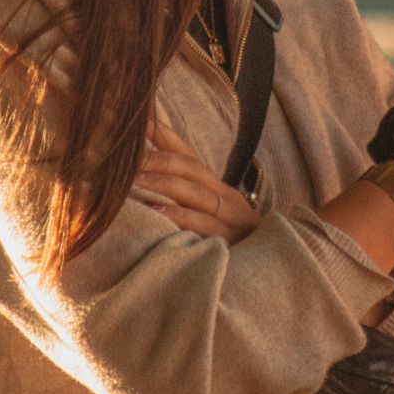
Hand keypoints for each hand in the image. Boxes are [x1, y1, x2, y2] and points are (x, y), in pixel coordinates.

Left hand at [132, 117, 257, 242]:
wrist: (268, 273)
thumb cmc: (226, 245)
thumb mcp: (203, 217)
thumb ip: (178, 198)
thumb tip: (139, 182)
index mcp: (216, 187)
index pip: (186, 153)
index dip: (162, 134)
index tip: (137, 119)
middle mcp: (225, 196)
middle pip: (189, 167)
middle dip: (156, 161)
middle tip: (126, 160)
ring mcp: (229, 218)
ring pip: (194, 192)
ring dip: (161, 184)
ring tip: (132, 182)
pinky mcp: (228, 240)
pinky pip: (200, 223)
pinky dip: (176, 216)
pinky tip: (154, 213)